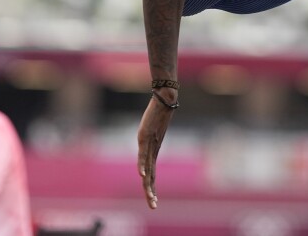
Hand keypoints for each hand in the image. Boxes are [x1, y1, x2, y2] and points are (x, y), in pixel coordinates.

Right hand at [137, 93, 175, 208]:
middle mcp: (152, 150)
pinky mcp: (145, 137)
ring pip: (148, 168)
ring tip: (151, 196)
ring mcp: (149, 144)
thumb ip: (150, 137)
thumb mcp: (153, 130)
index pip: (152, 174)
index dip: (152, 187)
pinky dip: (142, 165)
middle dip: (152, 192)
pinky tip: (142, 175)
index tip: (154, 201)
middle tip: (154, 207)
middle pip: (151, 175)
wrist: (165, 99)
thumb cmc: (159, 113)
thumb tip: (150, 139)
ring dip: (149, 184)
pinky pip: (143, 154)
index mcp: (153, 151)